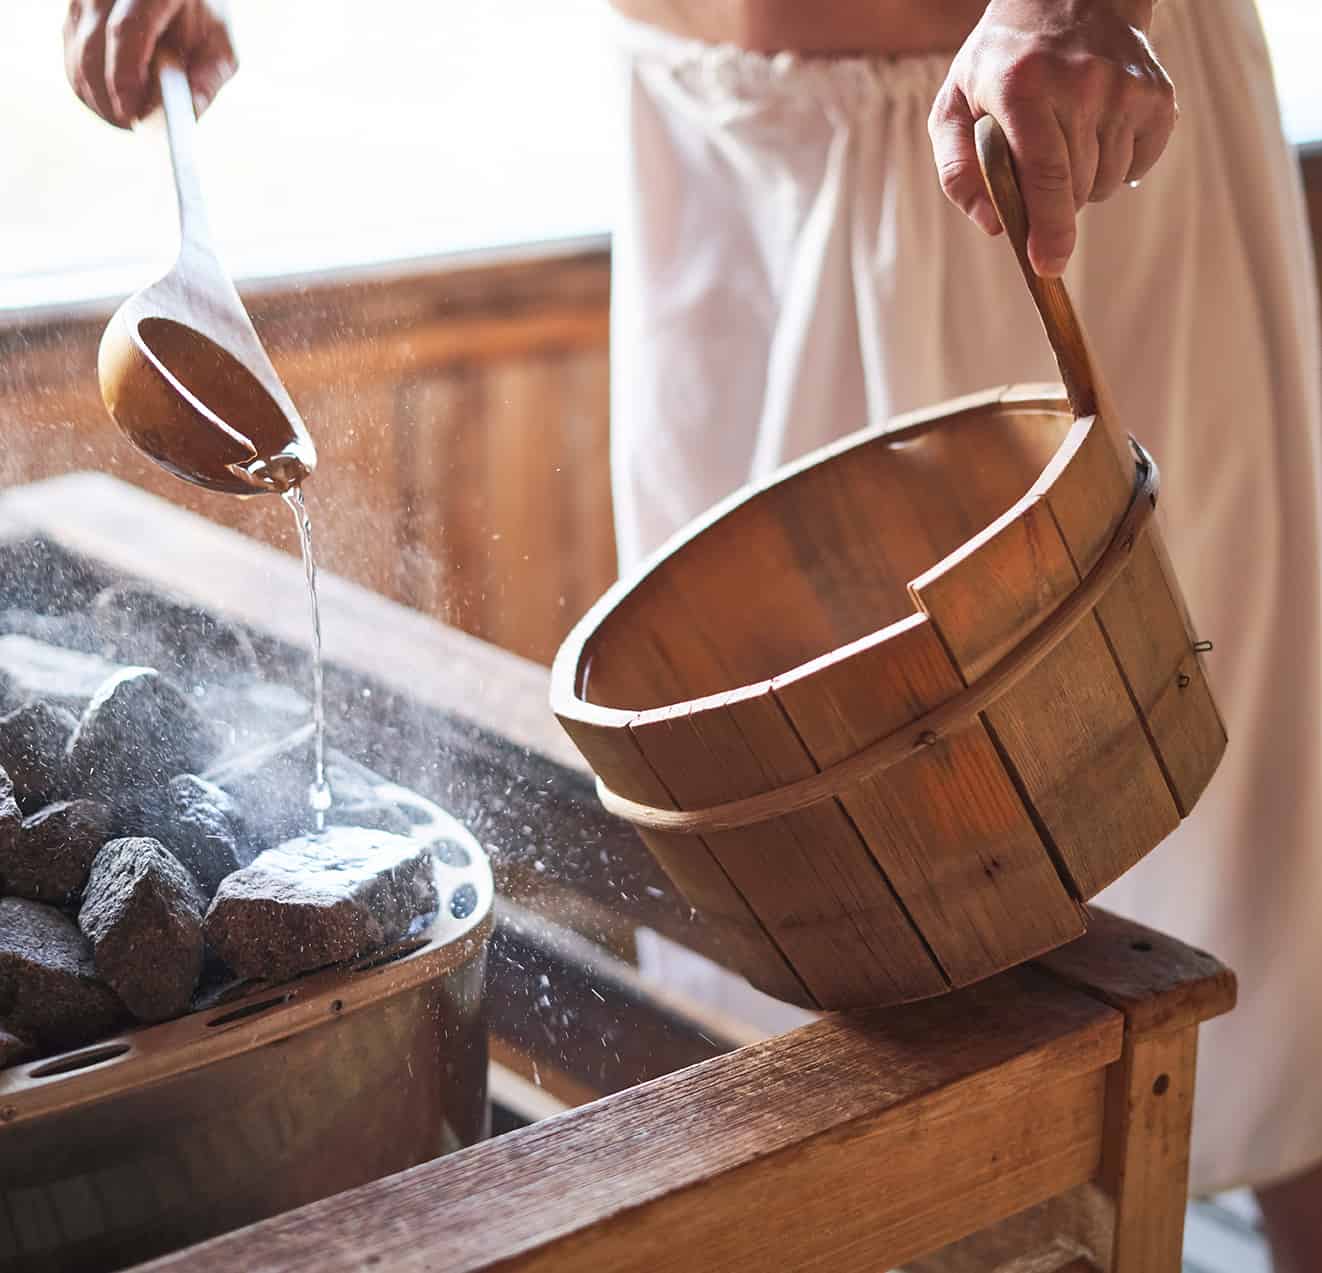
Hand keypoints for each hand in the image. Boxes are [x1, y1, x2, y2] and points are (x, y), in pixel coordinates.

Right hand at [64, 0, 237, 127]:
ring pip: (77, 56)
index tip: (131, 114)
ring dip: (98, 98)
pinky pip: (71, 59)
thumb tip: (189, 114)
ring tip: (128, 117)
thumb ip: (207, 79)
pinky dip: (90, 90)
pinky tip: (115, 103)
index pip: (125, 31)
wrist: (178, 0)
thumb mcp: (219, 49)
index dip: (124, 77)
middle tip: (129, 124)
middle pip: (92, 46)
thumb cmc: (202, 24)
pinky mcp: (74, 14)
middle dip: (107, 96)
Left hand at [929, 0, 1176, 276]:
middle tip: (1036, 171)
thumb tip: (993, 224)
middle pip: (1074, 190)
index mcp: (1024, 88)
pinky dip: (1116, 167)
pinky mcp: (1158, 95)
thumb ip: (957, 170)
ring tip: (1065, 141)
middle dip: (1053, 204)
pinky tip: (1096, 133)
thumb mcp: (955, 105)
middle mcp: (1082, 84)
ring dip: (1082, 185)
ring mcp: (1126, 87)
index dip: (1048, 228)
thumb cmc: (1000, 64)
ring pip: (1106, 184)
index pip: (1045, 174)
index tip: (1048, 266)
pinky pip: (1137, 167)